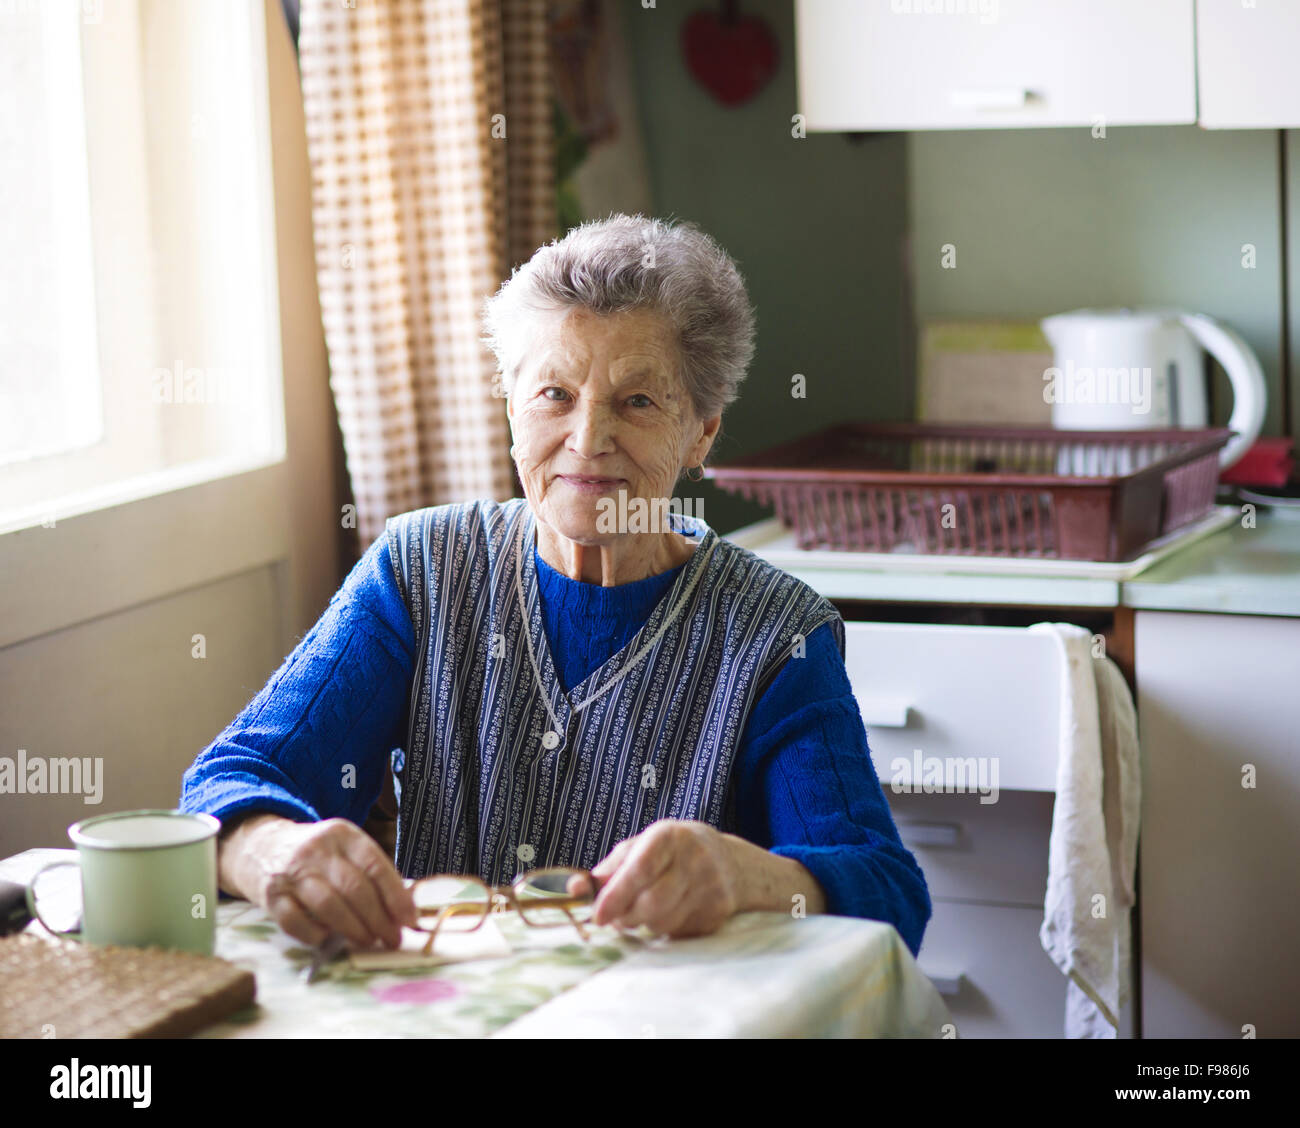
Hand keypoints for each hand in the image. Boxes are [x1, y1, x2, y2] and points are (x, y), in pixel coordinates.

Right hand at [219, 814, 415, 949]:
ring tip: (367, 941)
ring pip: (328, 904)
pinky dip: (314, 934)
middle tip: (391, 939)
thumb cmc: (318, 857)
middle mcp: (317, 850)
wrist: (263, 847)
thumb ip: (371, 874)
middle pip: (354, 887)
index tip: (409, 921)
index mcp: (343, 835)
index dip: (396, 896)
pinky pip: (295, 921)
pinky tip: (326, 939)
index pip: (376, 865)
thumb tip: (403, 911)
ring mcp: (292, 872)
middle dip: (378, 919)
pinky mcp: (271, 895)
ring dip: (352, 928)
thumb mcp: (345, 850)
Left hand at [585, 819, 745, 938]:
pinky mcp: (719, 911)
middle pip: (651, 903)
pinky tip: (671, 911)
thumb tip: (574, 889)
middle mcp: (695, 859)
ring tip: (645, 909)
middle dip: (626, 917)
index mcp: (669, 836)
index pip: (640, 870)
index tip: (598, 916)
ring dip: (644, 924)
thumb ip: (608, 869)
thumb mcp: (641, 847)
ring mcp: (711, 886)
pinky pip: (679, 932)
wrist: (729, 861)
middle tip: (616, 918)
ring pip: (663, 922)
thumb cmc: (672, 852)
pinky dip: (665, 928)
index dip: (616, 896)